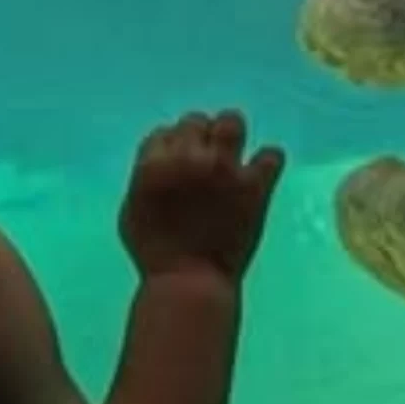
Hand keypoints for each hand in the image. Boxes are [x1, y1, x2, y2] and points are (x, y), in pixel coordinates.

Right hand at [119, 109, 284, 283]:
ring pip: (232, 122)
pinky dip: (267, 162)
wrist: (190, 282)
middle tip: (204, 157)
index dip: (170, 145)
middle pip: (195, 121)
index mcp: (155, 164)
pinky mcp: (255, 185)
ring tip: (231, 153)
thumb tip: (158, 162)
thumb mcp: (132, 211)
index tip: (177, 160)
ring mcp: (226, 169)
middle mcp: (190, 158)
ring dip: (230, 134)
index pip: (163, 133)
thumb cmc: (154, 253)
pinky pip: (272, 154)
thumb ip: (145, 178)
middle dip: (198, 136)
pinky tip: (260, 174)